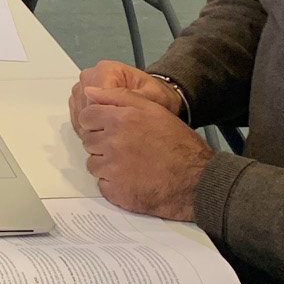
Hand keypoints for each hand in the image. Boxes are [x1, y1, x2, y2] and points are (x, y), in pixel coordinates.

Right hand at [69, 60, 179, 133]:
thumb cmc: (153, 95)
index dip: (105, 121)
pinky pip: (76, 117)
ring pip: (78, 114)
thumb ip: (136, 99)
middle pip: (84, 108)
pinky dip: (87, 129)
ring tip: (113, 137)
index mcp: (106, 70)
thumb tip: (117, 106)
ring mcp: (82, 88)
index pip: (95, 100)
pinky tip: (104, 134)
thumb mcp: (153, 96)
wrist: (150, 95)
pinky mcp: (78, 99)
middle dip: (99, 126)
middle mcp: (90, 76)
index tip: (119, 133)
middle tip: (118, 137)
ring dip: (92, 129)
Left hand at [75, 85, 211, 220]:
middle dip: (101, 143)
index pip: (85, 118)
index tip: (107, 128)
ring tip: (130, 164)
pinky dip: (113, 183)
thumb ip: (118, 96)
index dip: (95, 122)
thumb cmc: (179, 144)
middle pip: (88, 141)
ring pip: (93, 164)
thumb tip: (89, 91)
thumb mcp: (153, 109)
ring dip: (106, 164)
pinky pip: (102, 184)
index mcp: (119, 120)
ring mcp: (113, 170)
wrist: (197, 181)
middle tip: (125, 148)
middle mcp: (112, 143)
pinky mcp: (116, 192)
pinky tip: (132, 179)